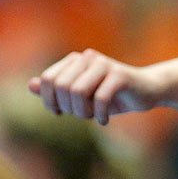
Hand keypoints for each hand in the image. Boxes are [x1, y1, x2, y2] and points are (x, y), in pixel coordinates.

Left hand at [30, 49, 165, 124]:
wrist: (146, 90)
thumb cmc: (111, 94)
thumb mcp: (81, 95)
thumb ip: (56, 90)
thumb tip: (31, 84)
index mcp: (75, 60)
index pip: (48, 79)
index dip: (50, 101)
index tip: (61, 112)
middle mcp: (88, 57)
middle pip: (62, 86)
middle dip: (68, 107)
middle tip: (81, 115)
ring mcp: (104, 64)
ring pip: (78, 91)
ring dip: (83, 112)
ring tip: (92, 117)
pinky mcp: (120, 74)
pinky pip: (100, 98)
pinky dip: (99, 115)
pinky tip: (104, 121)